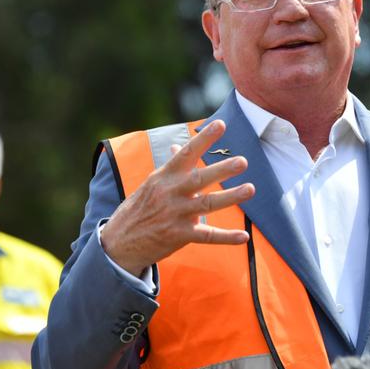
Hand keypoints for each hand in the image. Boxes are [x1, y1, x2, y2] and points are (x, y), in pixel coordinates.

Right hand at [100, 120, 254, 275]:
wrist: (118, 243)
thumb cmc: (140, 208)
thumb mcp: (151, 184)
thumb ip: (169, 167)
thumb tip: (175, 146)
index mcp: (164, 176)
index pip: (186, 153)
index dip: (204, 139)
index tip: (221, 125)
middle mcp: (170, 193)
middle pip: (199, 179)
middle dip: (221, 170)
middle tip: (243, 161)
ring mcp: (175, 215)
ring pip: (207, 205)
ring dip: (230, 197)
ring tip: (250, 189)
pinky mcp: (178, 236)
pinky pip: (206, 236)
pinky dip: (226, 238)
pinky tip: (243, 236)